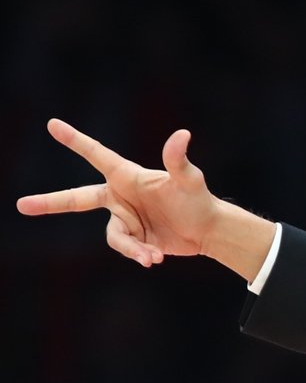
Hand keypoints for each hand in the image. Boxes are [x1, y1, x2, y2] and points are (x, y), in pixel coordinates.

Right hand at [17, 119, 220, 266]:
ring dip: (131, 247)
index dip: (75, 141)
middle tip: (21, 205)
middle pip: (78, 198)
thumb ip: (178, 160)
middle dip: (50, 203)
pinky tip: (155, 259)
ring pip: (113, 236)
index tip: (52, 124)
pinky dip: (139, 255)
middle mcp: (121, 196)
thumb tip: (182, 134)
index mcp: (127, 176)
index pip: (97, 155)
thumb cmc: (199, 199)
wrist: (207, 230)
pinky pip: (126, 249)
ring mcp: (124, 218)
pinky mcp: (132, 238)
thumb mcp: (189, 180)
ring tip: (152, 257)